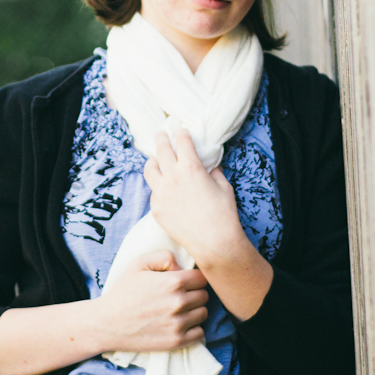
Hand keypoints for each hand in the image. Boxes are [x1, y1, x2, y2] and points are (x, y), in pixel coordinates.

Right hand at [94, 249, 208, 351]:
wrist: (107, 323)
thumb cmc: (123, 291)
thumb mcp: (139, 263)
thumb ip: (164, 256)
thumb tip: (182, 267)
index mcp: (173, 282)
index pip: (202, 278)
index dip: (194, 278)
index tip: (186, 282)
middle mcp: (179, 303)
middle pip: (205, 295)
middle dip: (195, 294)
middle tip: (181, 296)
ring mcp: (178, 323)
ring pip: (203, 313)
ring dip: (194, 311)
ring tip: (179, 310)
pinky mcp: (176, 341)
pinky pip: (200, 333)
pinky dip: (193, 329)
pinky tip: (180, 324)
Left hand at [143, 129, 273, 320]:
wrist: (214, 243)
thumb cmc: (224, 214)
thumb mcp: (224, 187)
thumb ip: (214, 173)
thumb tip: (209, 168)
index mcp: (191, 168)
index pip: (182, 142)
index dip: (182, 134)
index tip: (182, 131)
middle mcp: (173, 177)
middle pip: (161, 149)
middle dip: (162, 138)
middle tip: (161, 133)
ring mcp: (161, 193)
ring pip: (149, 169)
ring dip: (153, 161)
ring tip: (155, 159)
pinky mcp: (156, 209)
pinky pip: (153, 191)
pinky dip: (158, 186)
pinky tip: (164, 188)